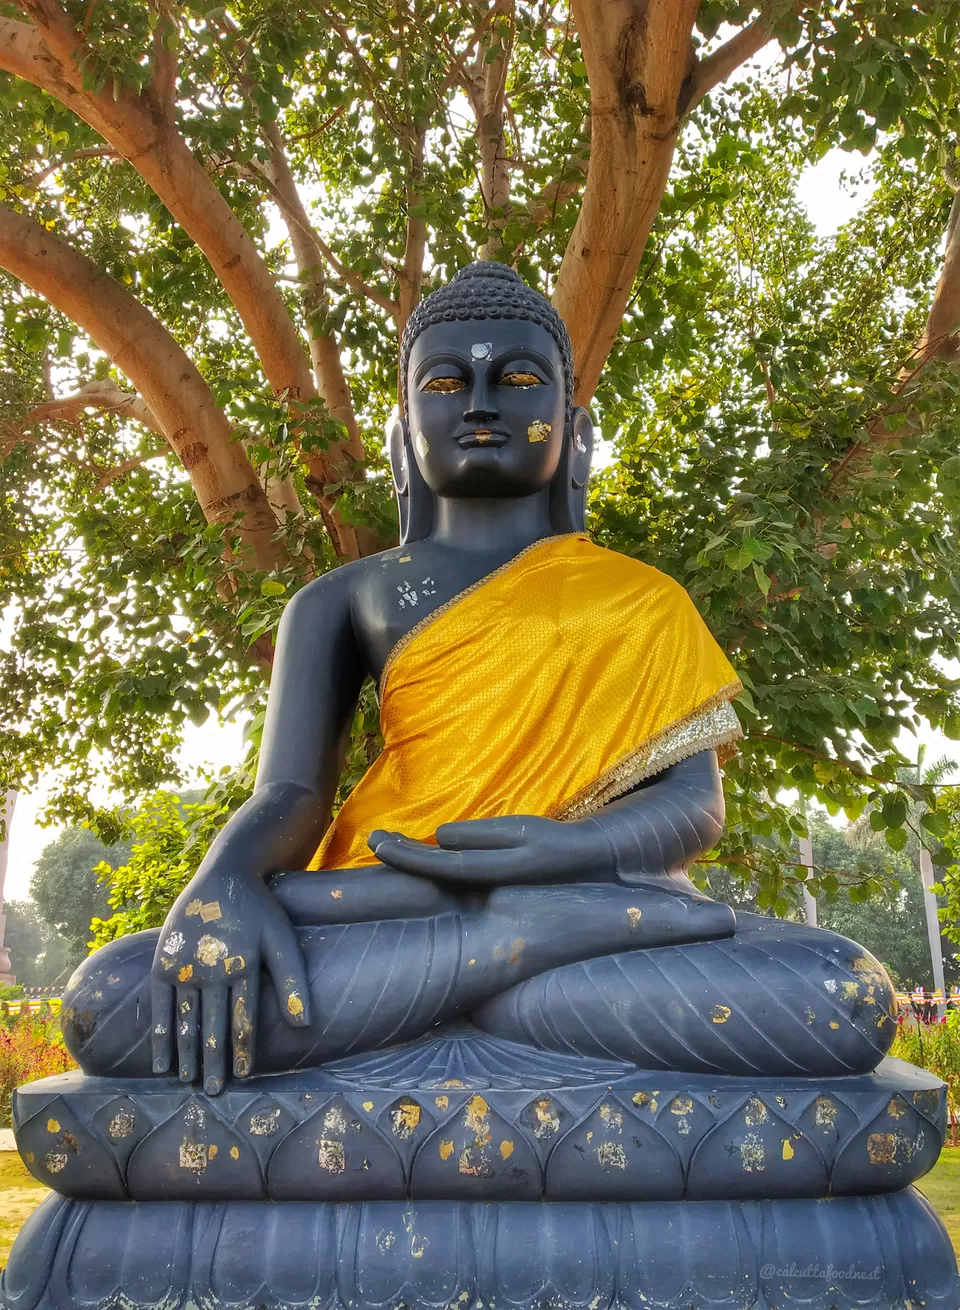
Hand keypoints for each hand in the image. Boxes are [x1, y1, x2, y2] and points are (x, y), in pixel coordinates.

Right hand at [151, 870, 310, 1094]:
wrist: (225, 874)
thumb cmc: (260, 910)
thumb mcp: (282, 939)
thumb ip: (292, 981)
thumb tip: (305, 1025)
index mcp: (244, 965)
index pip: (243, 1019)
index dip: (243, 1051)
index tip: (242, 1076)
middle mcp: (211, 968)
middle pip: (213, 1026)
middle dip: (214, 1062)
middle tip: (214, 1094)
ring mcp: (184, 966)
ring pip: (186, 1021)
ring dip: (187, 1055)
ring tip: (190, 1084)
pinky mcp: (164, 962)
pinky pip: (160, 1006)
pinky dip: (160, 1036)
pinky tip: (162, 1064)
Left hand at [369, 814, 610, 882]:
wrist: (581, 863)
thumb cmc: (553, 844)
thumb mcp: (518, 833)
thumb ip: (479, 836)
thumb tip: (438, 838)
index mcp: (484, 872)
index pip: (432, 865)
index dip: (402, 855)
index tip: (376, 842)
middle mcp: (477, 882)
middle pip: (428, 870)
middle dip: (398, 854)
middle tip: (371, 837)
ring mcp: (481, 882)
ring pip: (436, 869)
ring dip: (410, 855)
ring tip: (384, 839)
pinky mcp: (486, 876)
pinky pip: (449, 867)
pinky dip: (429, 857)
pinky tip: (417, 848)